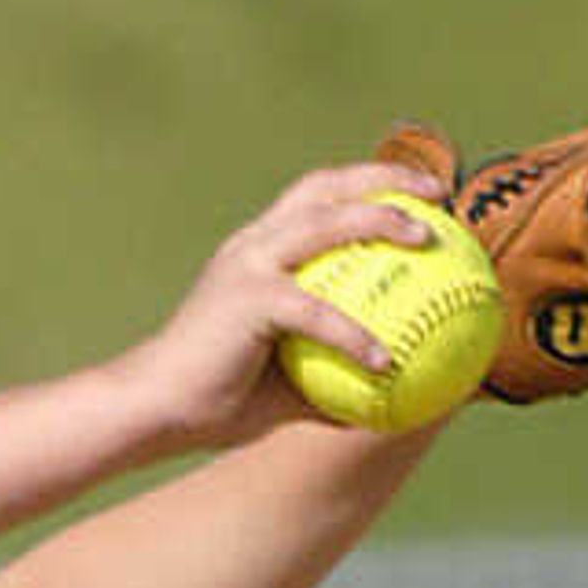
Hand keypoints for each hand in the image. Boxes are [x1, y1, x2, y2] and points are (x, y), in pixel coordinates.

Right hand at [116, 161, 457, 453]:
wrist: (150, 410)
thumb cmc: (214, 402)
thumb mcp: (285, 387)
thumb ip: (335, 377)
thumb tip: (392, 395)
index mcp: (258, 252)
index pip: (318, 198)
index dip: (369, 187)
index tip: (420, 197)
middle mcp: (253, 244)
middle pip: (326, 186)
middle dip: (384, 177)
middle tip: (437, 194)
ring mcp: (248, 265)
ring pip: (326, 222)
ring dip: (380, 219)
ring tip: (424, 237)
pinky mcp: (247, 300)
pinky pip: (315, 311)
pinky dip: (353, 333)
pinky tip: (385, 359)